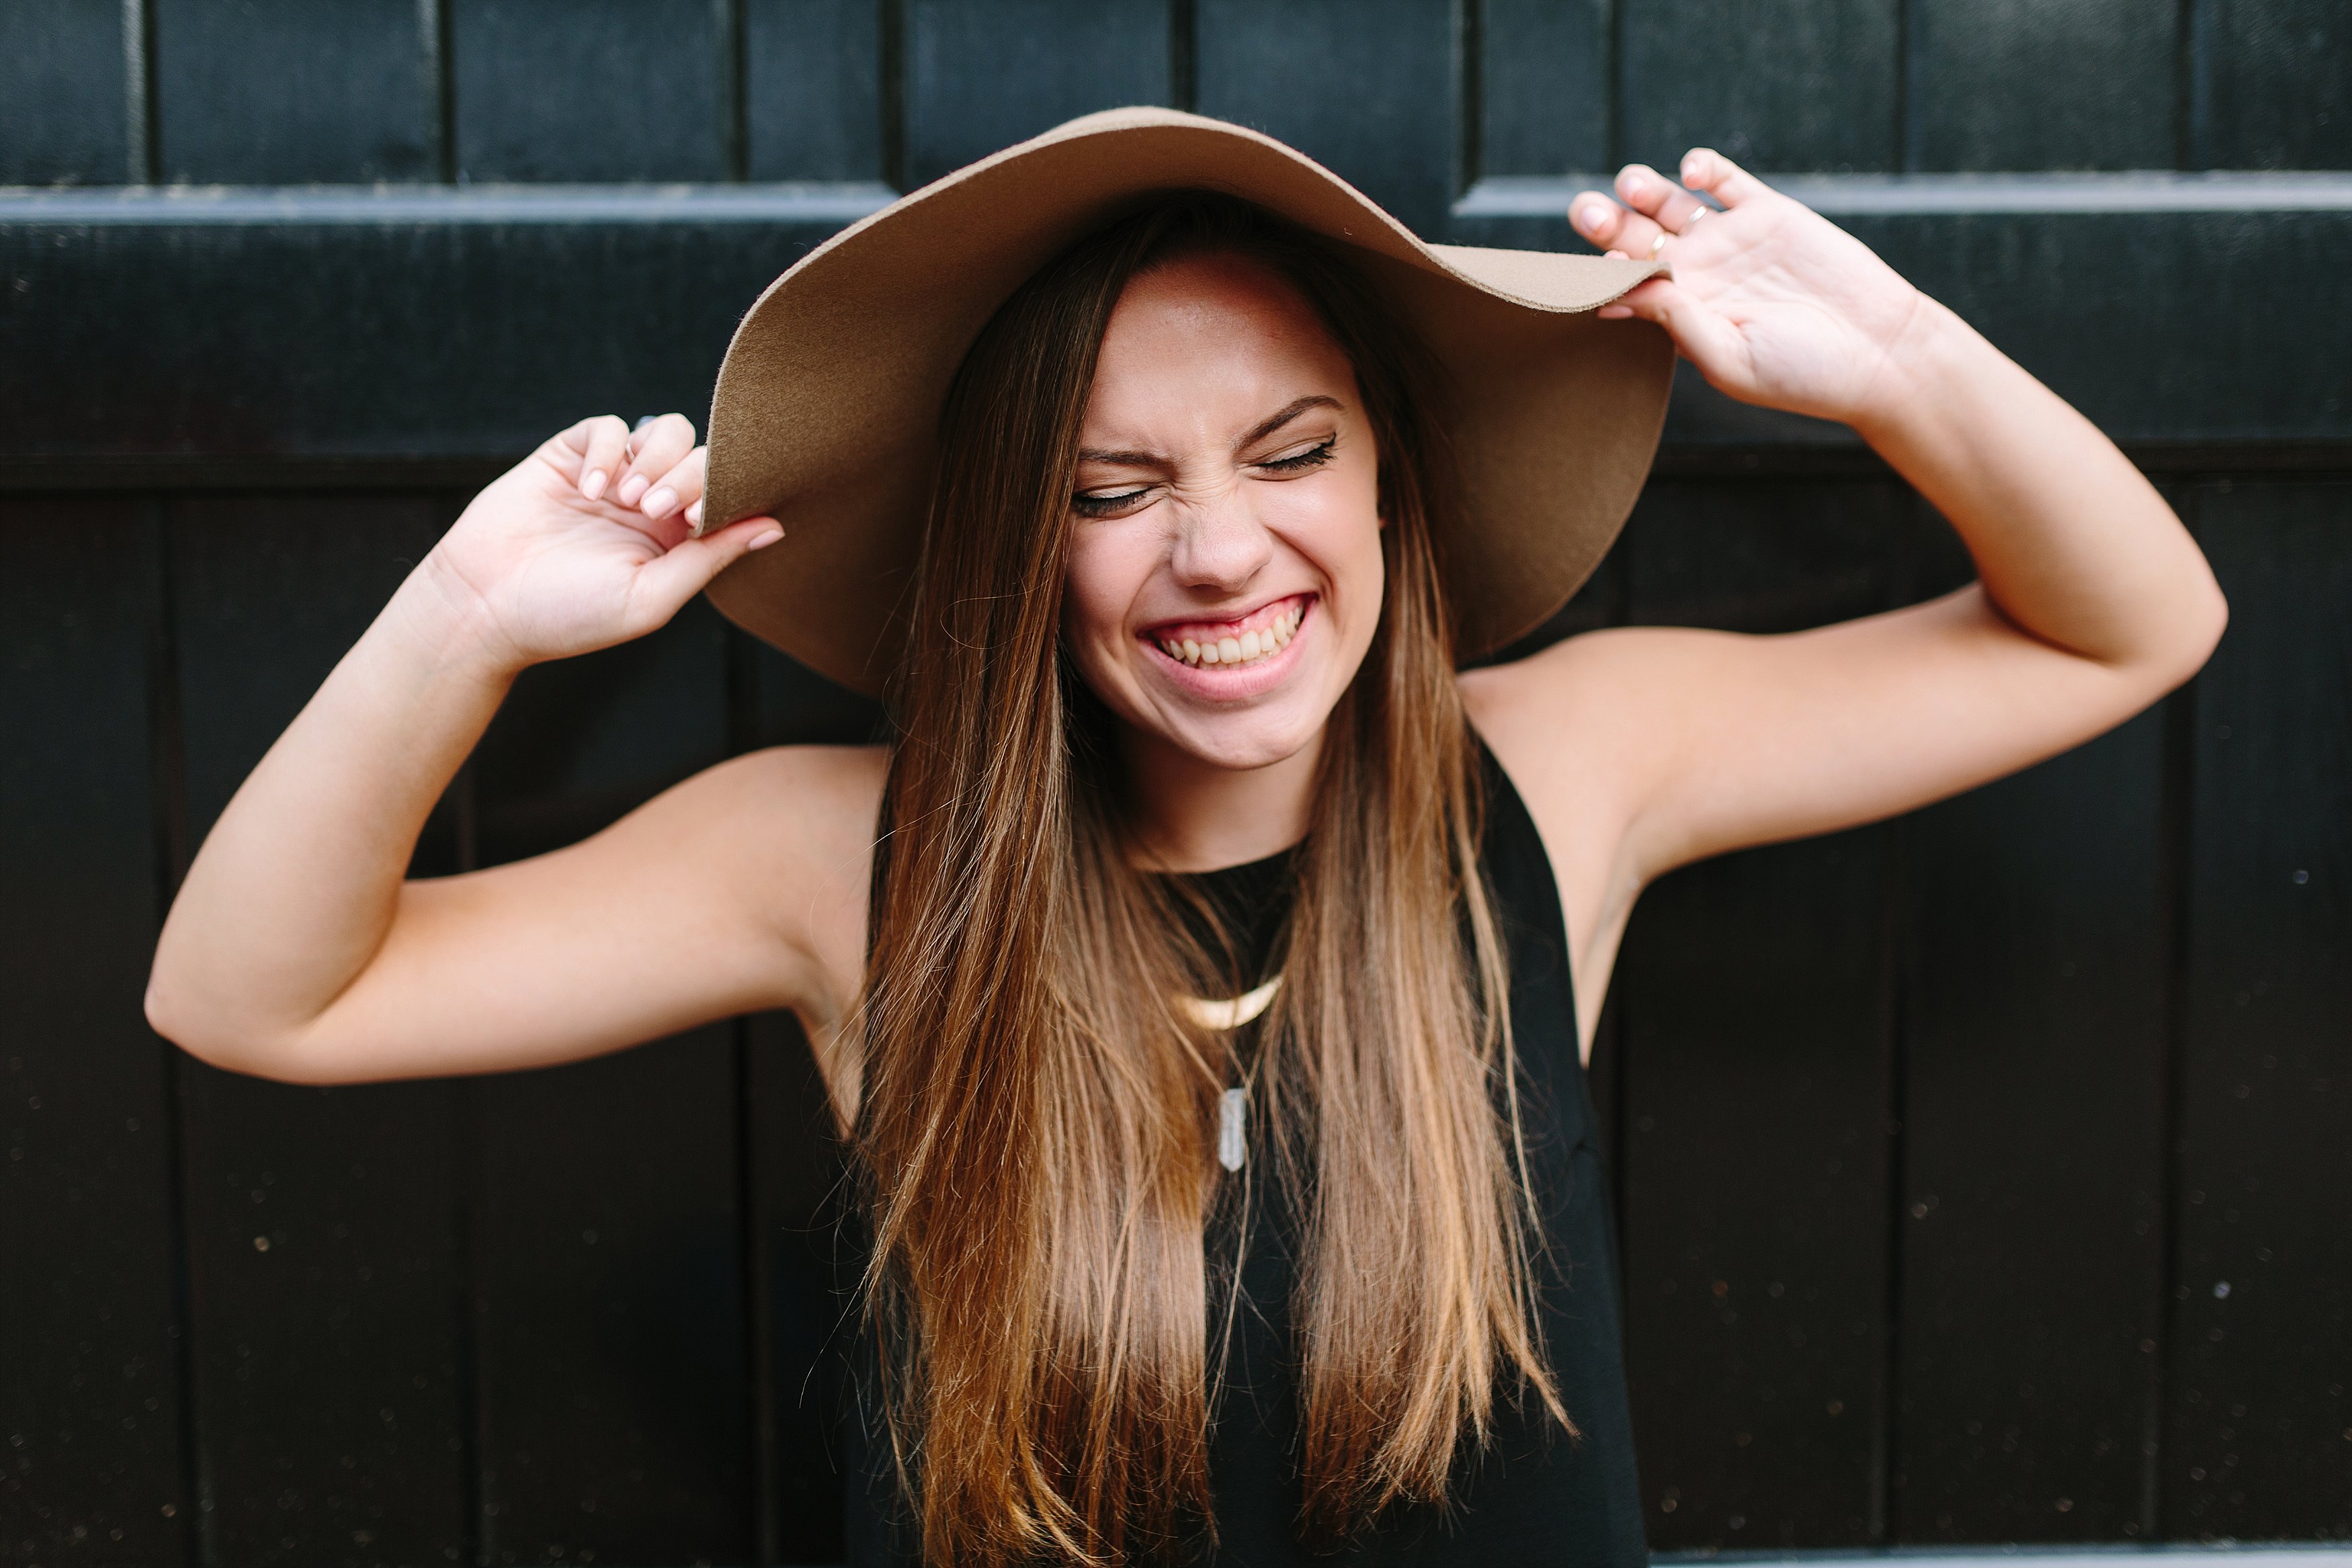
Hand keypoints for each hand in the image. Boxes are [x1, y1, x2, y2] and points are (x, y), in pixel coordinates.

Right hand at [406, 413, 780, 673]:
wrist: (483, 607)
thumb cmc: (568, 617)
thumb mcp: (651, 597)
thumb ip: (711, 558)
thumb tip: (775, 528)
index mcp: (679, 542)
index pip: (725, 495)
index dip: (722, 496)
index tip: (693, 522)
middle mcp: (652, 505)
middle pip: (702, 456)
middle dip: (687, 477)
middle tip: (653, 511)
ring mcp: (614, 477)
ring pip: (666, 431)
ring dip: (655, 458)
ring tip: (624, 500)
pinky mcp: (571, 456)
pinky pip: (610, 427)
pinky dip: (609, 450)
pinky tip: (589, 489)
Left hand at [1571, 151, 1935, 427]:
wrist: (1876, 349)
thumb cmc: (1800, 372)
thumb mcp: (1728, 357)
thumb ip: (1676, 322)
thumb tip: (1617, 293)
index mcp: (1678, 315)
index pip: (1623, 286)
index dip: (1601, 273)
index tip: (1598, 270)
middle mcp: (1696, 275)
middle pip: (1633, 238)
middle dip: (1605, 223)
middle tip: (1584, 211)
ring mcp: (1729, 240)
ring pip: (1668, 204)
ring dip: (1643, 190)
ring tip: (1632, 185)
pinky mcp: (1766, 212)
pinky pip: (1723, 181)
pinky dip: (1702, 168)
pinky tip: (1691, 173)